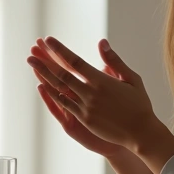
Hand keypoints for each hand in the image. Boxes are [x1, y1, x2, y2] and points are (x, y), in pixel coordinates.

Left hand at [29, 37, 173, 154]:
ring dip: (44, 75)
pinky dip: (52, 94)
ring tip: (32, 63)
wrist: (140, 133)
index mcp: (102, 81)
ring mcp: (85, 108)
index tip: (48, 40)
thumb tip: (101, 42)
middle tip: (32, 50)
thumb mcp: (131, 78)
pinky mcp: (83, 119)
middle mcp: (90, 94)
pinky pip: (63, 104)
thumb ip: (114, 61)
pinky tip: (43, 85)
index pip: (75, 62)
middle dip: (45, 61)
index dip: (60, 50)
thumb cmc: (139, 104)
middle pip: (62, 74)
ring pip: (59, 89)